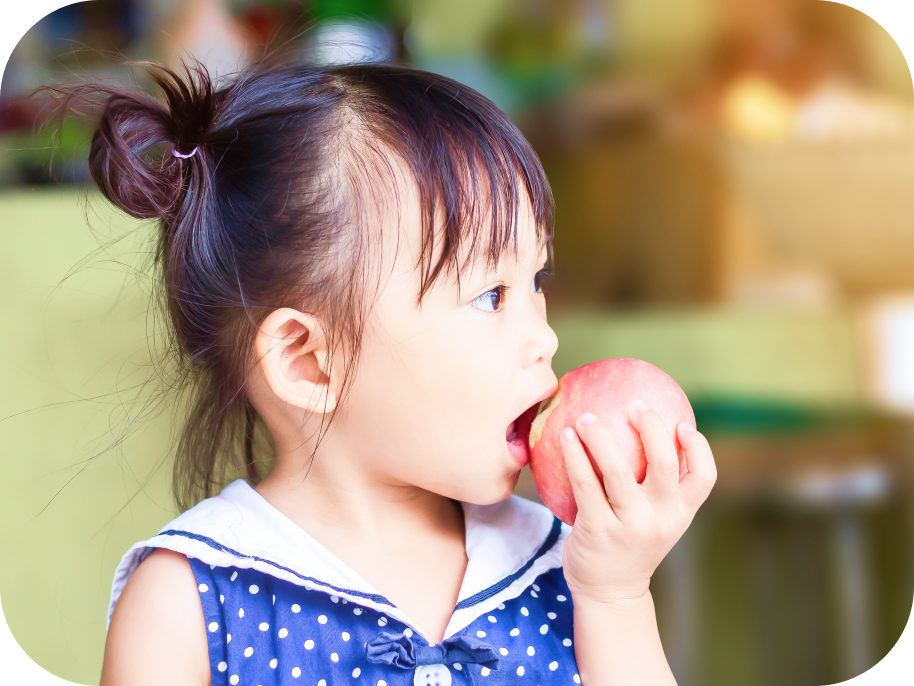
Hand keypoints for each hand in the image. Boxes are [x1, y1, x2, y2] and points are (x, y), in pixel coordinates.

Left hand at [560, 401, 716, 604]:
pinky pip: (585, 484)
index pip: (705, 478)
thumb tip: (646, 431)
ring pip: (618, 471)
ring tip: (587, 417)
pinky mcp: (598, 530)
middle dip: (651, 428)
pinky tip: (566, 437)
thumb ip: (658, 488)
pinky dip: (575, 456)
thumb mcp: (656, 521)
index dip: (699, 448)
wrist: (609, 592)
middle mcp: (660, 519)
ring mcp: (628, 526)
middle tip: (634, 405)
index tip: (682, 424)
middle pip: (663, 465)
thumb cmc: (630, 543)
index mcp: (680, 514)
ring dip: (601, 438)